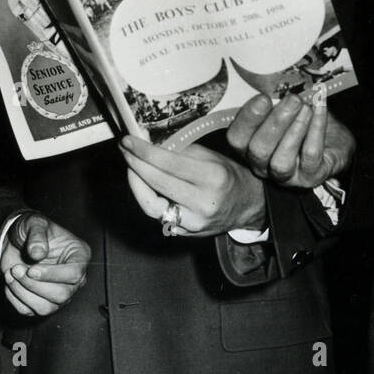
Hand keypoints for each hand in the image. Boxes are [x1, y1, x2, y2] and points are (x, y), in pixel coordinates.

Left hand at [0, 212, 89, 316]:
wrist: (17, 241)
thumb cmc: (32, 230)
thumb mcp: (34, 223)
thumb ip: (37, 235)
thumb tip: (37, 253)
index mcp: (79, 256)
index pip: (74, 274)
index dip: (52, 275)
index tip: (31, 270)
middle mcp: (73, 279)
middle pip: (62, 295)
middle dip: (34, 285)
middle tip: (16, 269)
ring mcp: (58, 293)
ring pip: (46, 308)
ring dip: (23, 293)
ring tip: (10, 274)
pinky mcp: (41, 302)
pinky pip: (29, 311)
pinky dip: (15, 298)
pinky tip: (10, 282)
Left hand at [119, 136, 265, 237]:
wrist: (247, 206)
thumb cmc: (228, 176)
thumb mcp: (211, 157)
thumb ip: (181, 151)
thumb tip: (149, 143)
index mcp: (213, 178)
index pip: (169, 163)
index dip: (144, 151)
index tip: (129, 140)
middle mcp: (203, 202)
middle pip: (158, 183)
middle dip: (135, 164)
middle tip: (125, 150)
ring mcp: (194, 222)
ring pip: (151, 205)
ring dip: (136, 184)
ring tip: (131, 167)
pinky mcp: (187, 233)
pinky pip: (158, 216)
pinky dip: (147, 198)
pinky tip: (143, 185)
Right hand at [227, 87, 354, 188]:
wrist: (333, 141)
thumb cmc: (301, 120)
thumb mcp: (282, 109)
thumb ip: (272, 101)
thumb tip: (271, 81)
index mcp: (248, 146)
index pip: (237, 137)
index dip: (247, 119)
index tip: (263, 98)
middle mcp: (262, 165)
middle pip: (259, 150)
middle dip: (275, 123)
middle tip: (292, 100)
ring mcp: (285, 176)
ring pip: (281, 162)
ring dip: (294, 131)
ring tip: (305, 107)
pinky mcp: (310, 178)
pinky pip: (311, 156)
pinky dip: (316, 131)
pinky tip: (318, 110)